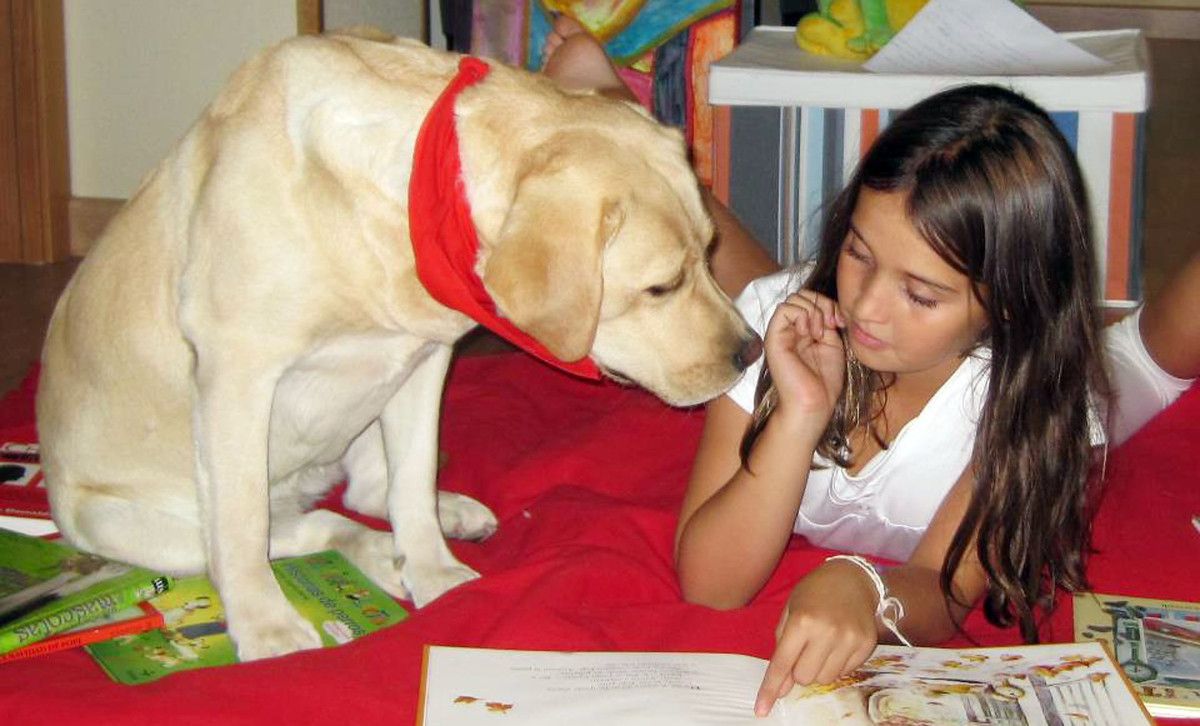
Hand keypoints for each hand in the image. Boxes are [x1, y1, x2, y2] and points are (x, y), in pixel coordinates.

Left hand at [753, 560, 878, 715]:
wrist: (853, 578)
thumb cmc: (814, 593)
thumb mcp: (790, 611)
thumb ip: (782, 649)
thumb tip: (782, 688)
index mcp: (802, 621)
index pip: (782, 664)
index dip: (770, 688)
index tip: (761, 709)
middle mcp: (827, 631)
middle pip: (805, 678)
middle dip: (798, 671)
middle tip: (803, 650)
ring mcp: (849, 639)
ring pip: (825, 679)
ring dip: (818, 669)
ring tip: (821, 645)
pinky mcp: (866, 645)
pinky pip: (845, 673)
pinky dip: (836, 665)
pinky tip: (837, 644)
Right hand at [763, 291, 845, 422]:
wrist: (813, 403)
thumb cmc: (824, 381)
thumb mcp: (833, 344)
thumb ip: (828, 322)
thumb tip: (827, 307)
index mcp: (803, 331)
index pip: (811, 300)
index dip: (828, 304)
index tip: (839, 323)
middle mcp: (790, 329)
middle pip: (802, 294)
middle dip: (821, 303)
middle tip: (830, 325)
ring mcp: (780, 332)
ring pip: (793, 298)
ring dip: (813, 310)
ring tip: (818, 332)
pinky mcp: (773, 338)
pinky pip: (784, 309)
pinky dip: (801, 315)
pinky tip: (808, 333)